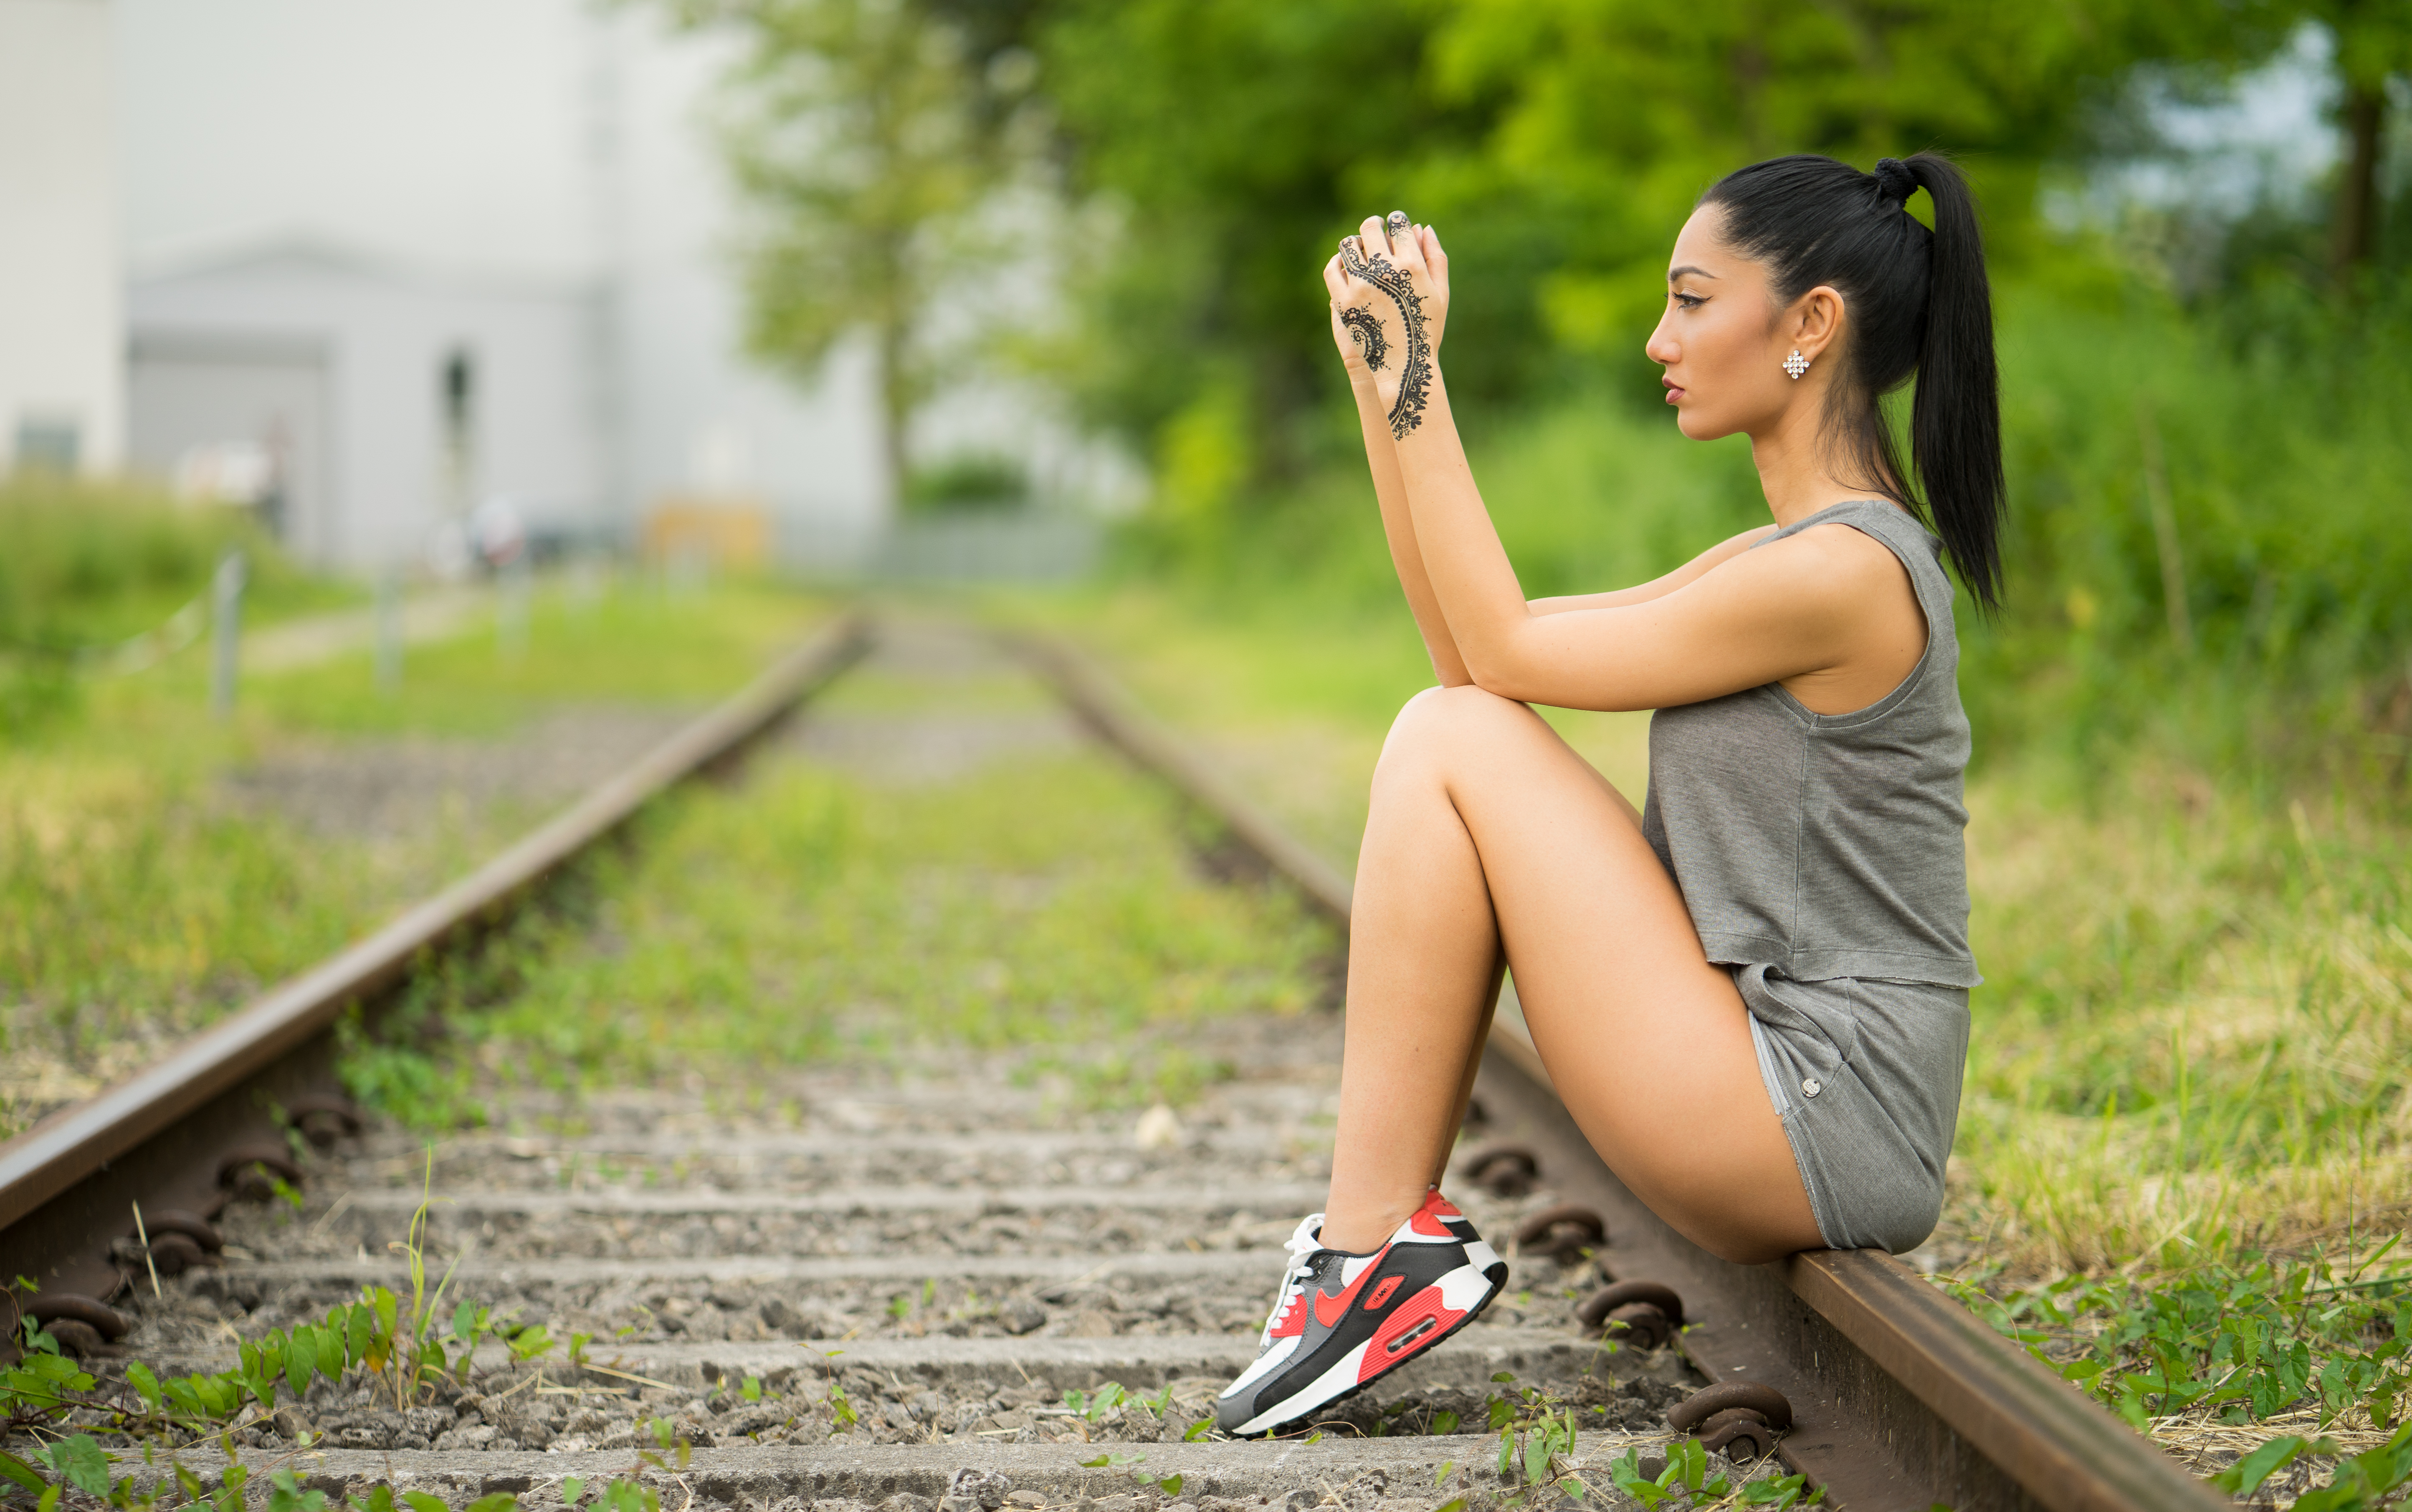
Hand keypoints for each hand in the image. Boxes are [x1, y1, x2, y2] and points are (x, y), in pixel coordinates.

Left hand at [1323, 212, 1448, 438]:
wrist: (1404, 365)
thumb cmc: (1427, 329)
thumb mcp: (1440, 293)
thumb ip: (1435, 257)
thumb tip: (1423, 227)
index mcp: (1411, 265)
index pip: (1399, 226)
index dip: (1396, 220)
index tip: (1395, 223)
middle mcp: (1384, 271)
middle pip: (1370, 229)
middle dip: (1373, 225)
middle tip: (1375, 229)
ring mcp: (1360, 285)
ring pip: (1348, 246)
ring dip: (1354, 242)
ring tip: (1360, 248)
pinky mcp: (1343, 300)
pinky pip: (1332, 270)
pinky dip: (1337, 262)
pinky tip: (1344, 264)